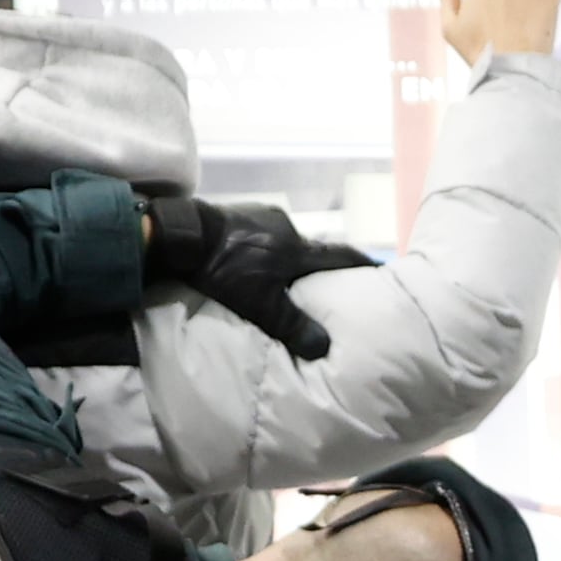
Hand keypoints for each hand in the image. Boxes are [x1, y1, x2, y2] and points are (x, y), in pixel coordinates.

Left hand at [146, 196, 377, 359]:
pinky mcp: (236, 212)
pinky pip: (258, 233)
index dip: (361, 263)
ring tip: (277, 276)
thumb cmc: (226, 269)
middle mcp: (286, 226)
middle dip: (314, 266)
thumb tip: (324, 348)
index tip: (379, 267)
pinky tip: (248, 260)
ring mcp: (260, 215)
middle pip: (310, 249)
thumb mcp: (260, 304)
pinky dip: (260, 248)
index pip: (340, 255)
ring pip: (282, 240)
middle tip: (317, 283)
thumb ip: (292, 325)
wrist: (182, 233)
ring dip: (283, 257)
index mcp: (298, 248)